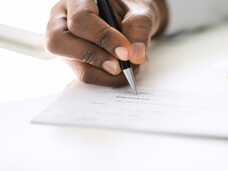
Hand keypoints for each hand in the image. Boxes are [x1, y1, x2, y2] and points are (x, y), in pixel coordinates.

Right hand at [46, 0, 167, 86]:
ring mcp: (66, 43)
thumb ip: (139, 27)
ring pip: (76, 66)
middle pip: (60, 44)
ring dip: (107, 75)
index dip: (103, 39)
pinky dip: (109, 78)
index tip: (126, 52)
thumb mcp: (139, 11)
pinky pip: (88, 75)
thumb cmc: (130, 10)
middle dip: (95, 59)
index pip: (81, 20)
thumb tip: (136, 54)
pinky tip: (126, 70)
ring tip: (132, 68)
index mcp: (77, 1)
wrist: (131, 19)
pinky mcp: (76, 61)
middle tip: (121, 67)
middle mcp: (62, 20)